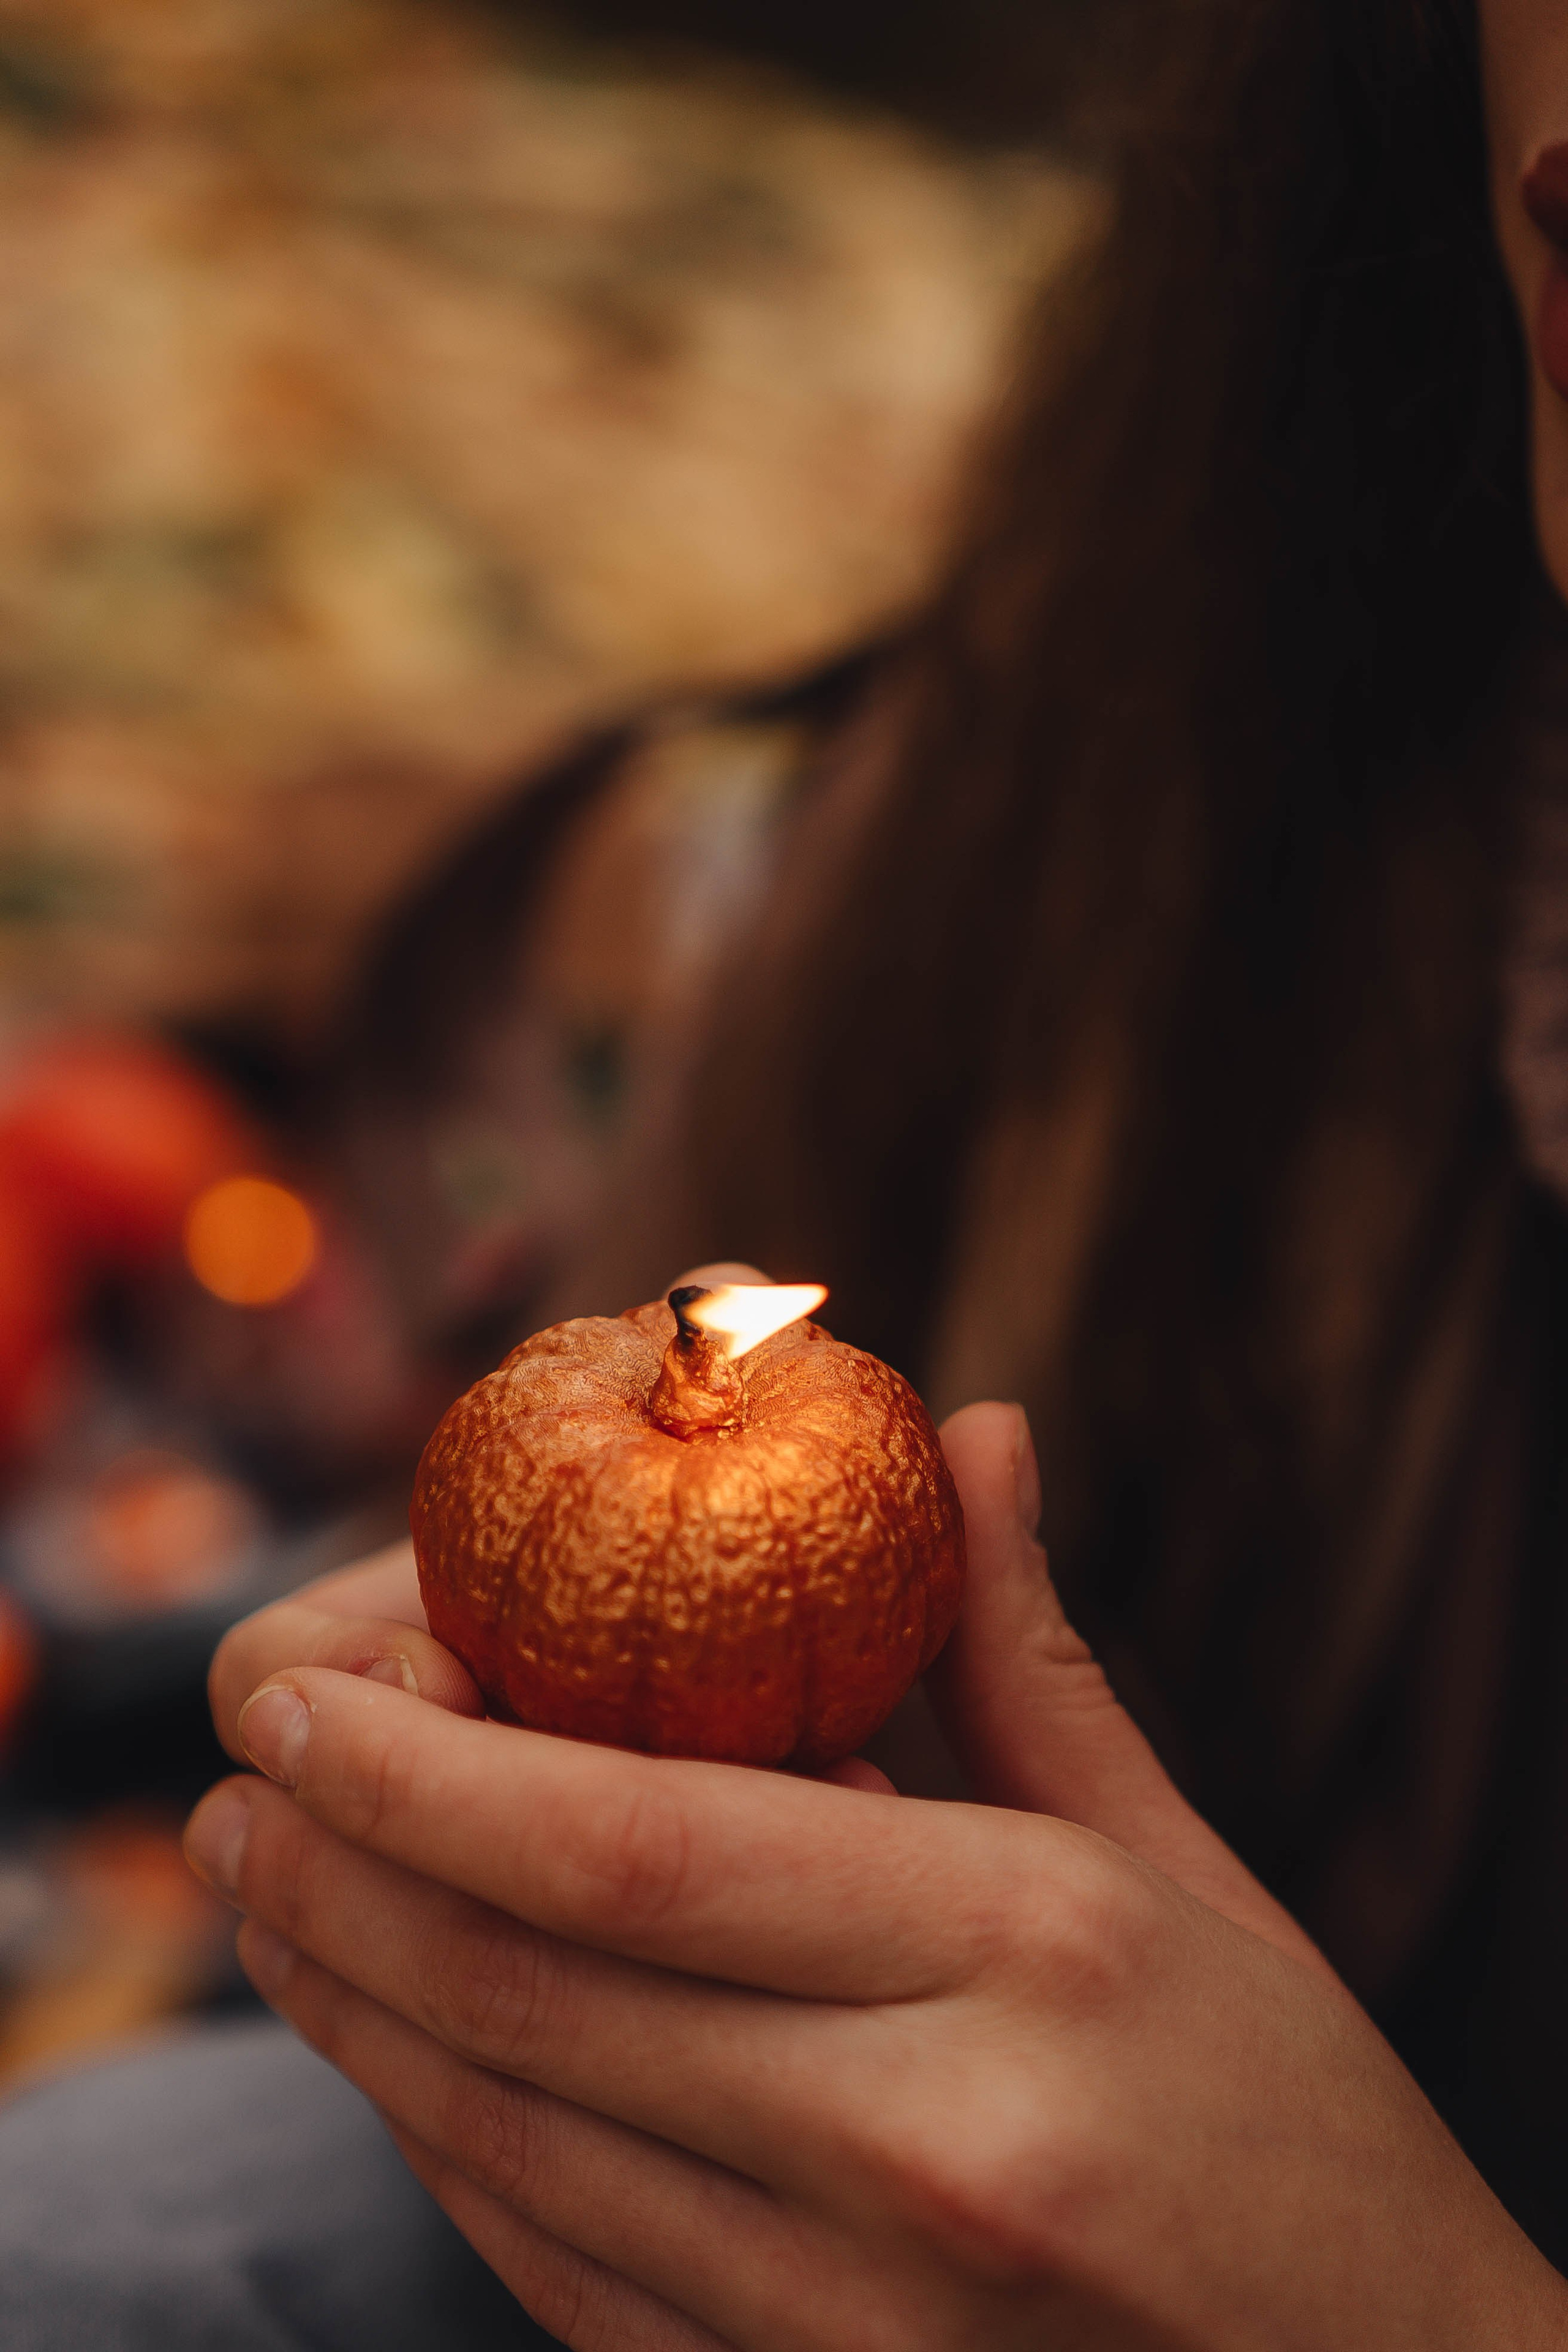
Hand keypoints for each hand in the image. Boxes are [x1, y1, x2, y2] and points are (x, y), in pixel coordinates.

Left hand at [191, 1432, 1567, 2350]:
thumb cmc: (1299, 2125)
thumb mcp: (1189, 1870)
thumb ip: (1031, 1655)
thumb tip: (970, 1438)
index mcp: (1021, 1953)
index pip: (636, 1847)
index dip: (428, 1770)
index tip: (300, 1697)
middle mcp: (916, 2143)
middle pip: (532, 1991)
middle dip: (342, 1879)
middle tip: (236, 1786)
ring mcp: (849, 2319)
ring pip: (513, 2144)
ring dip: (359, 2013)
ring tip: (265, 1896)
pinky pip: (564, 2272)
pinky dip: (455, 2152)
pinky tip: (400, 2058)